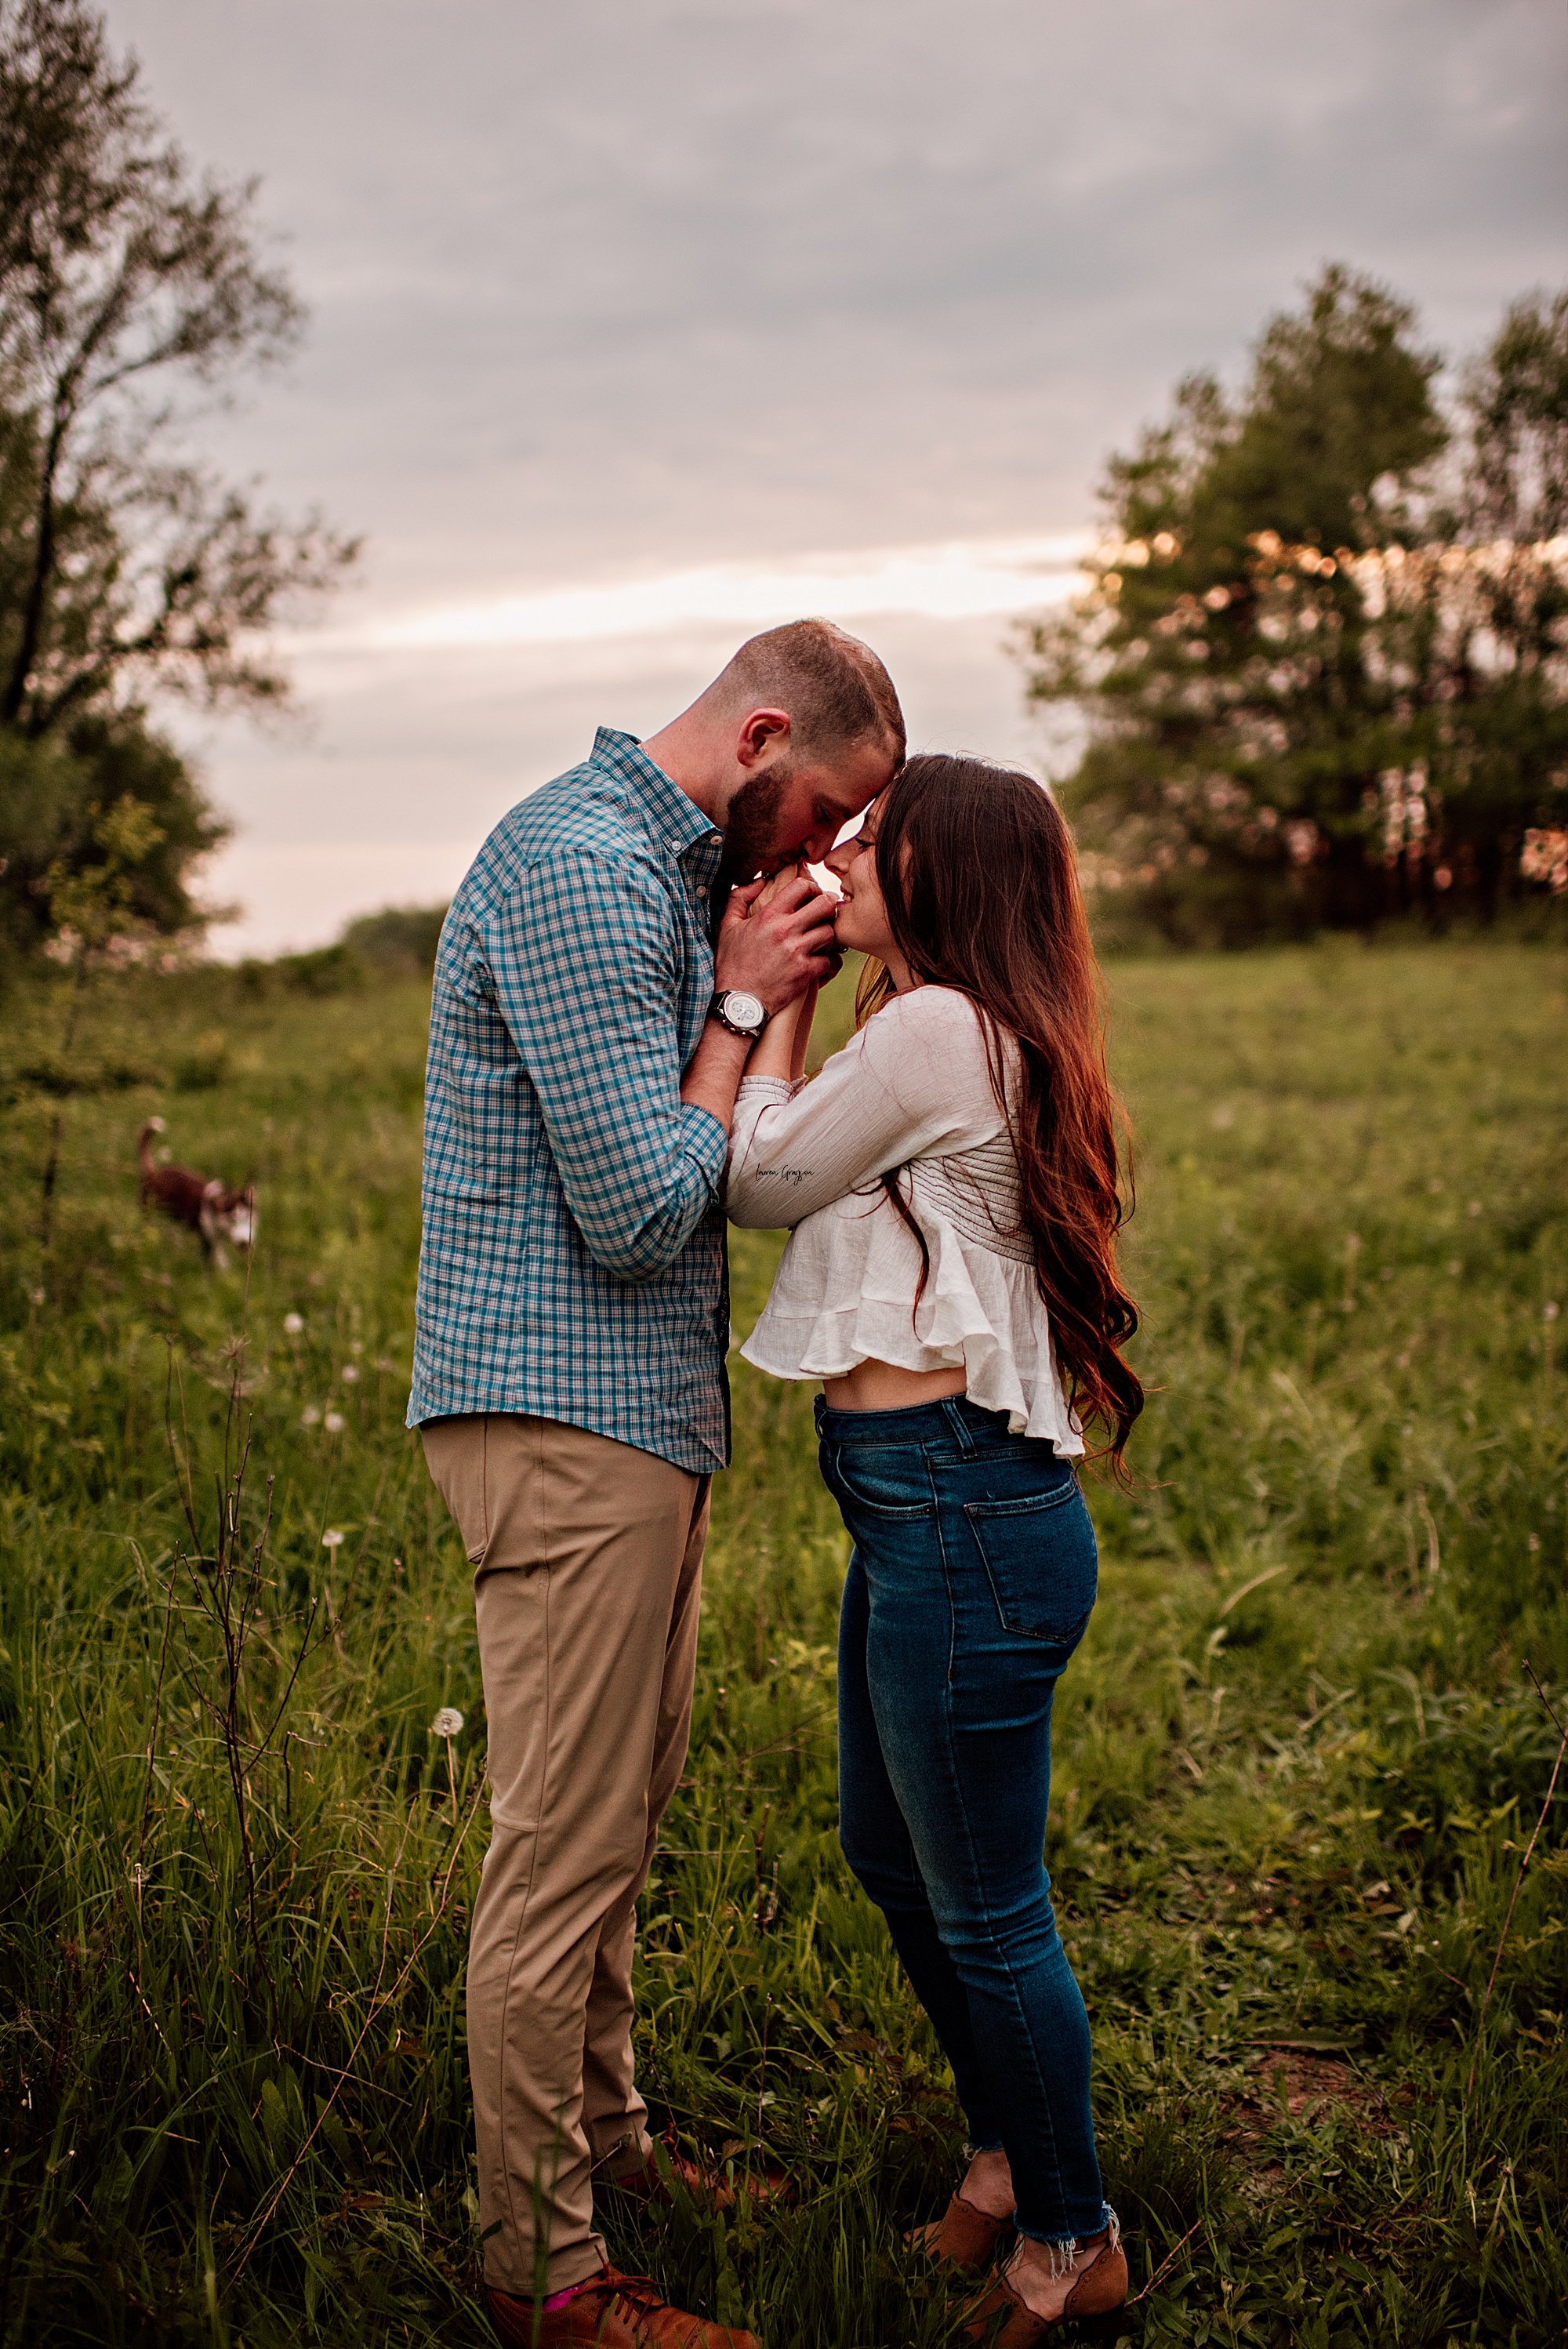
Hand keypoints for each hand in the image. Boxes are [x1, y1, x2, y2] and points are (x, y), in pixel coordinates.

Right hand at [715, 866, 837, 1012]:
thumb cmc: (731, 963)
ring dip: (827, 934)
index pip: (802, 886)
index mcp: (768, 916)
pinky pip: (829, 960)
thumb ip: (739, 898)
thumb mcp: (727, 926)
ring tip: (819, 938)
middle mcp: (785, 931)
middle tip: (824, 913)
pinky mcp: (806, 973)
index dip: (811, 887)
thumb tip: (759, 881)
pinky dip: (826, 960)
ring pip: (830, 932)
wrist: (737, 1002)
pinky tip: (816, 960)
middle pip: (825, 905)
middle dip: (828, 906)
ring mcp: (797, 953)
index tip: (810, 896)